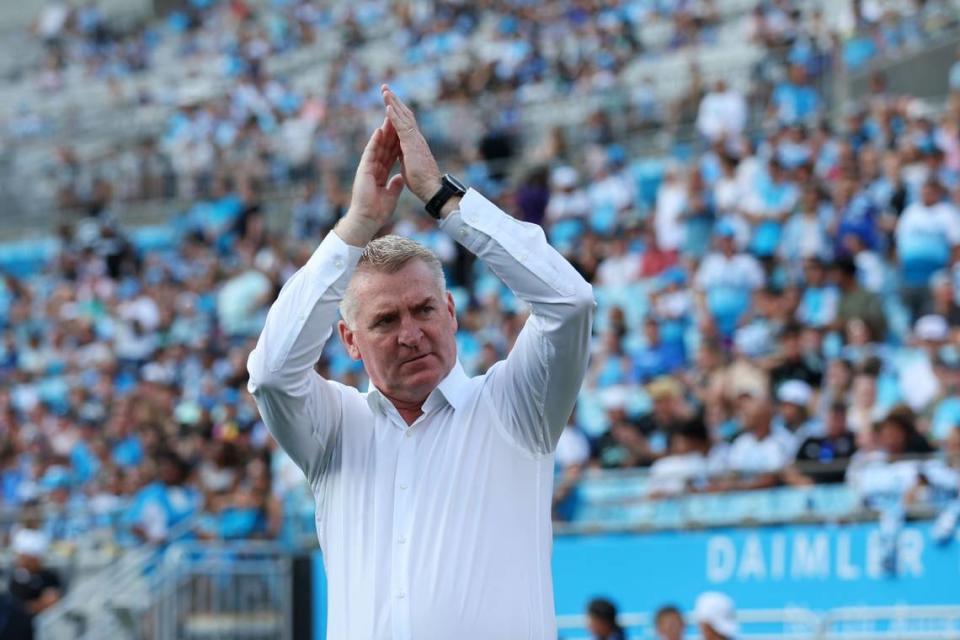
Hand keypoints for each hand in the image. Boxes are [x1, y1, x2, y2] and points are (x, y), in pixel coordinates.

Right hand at [336, 118, 404, 246]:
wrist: (368, 220)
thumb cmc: (377, 211)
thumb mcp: (391, 195)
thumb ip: (395, 185)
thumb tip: (400, 178)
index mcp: (381, 173)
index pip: (390, 155)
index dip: (397, 143)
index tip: (403, 132)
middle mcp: (374, 168)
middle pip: (384, 147)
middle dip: (391, 133)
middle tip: (396, 118)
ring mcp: (368, 168)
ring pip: (377, 147)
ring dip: (383, 133)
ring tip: (388, 118)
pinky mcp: (363, 169)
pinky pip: (370, 153)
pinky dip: (375, 142)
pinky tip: (379, 131)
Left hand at [381, 85, 444, 204]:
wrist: (431, 189)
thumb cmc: (422, 182)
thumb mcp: (409, 167)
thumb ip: (405, 157)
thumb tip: (402, 156)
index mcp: (413, 143)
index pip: (404, 123)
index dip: (396, 111)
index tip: (389, 101)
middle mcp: (416, 138)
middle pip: (404, 114)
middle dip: (394, 101)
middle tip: (385, 88)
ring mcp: (414, 139)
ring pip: (403, 116)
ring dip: (393, 102)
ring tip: (385, 90)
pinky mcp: (412, 144)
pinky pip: (401, 126)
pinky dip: (394, 115)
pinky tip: (387, 106)